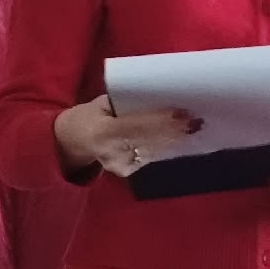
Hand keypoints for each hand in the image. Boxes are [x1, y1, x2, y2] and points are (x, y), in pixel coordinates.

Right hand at [54, 94, 199, 178]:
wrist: (72, 141)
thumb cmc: (90, 116)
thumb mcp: (101, 104)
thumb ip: (125, 103)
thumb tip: (158, 96)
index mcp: (102, 132)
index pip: (136, 125)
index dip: (159, 120)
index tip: (181, 113)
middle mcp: (112, 152)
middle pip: (149, 140)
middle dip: (174, 130)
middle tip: (197, 120)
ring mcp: (119, 165)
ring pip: (153, 150)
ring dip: (175, 139)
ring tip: (194, 128)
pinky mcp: (126, 172)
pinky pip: (150, 157)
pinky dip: (165, 147)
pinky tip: (180, 139)